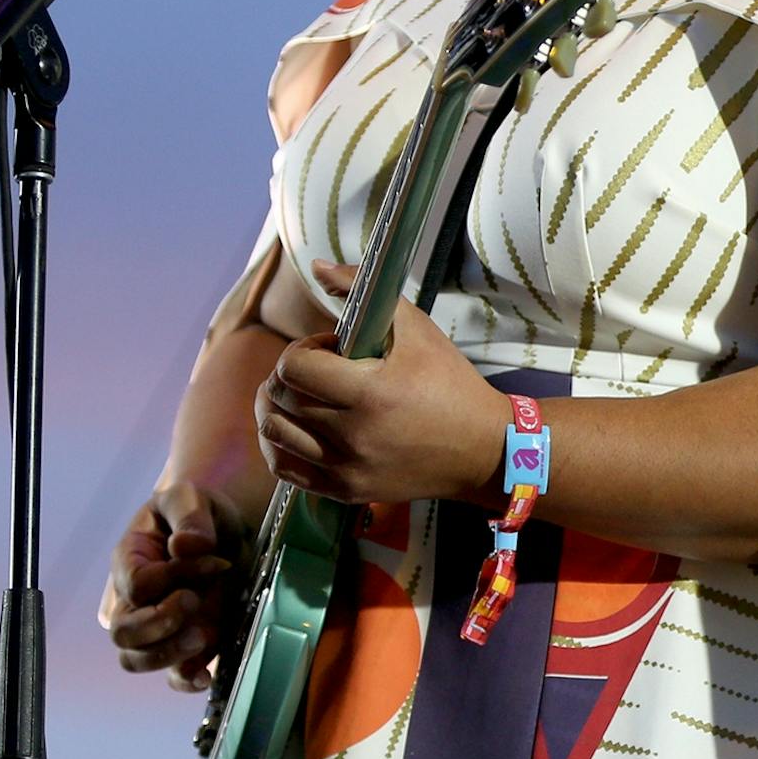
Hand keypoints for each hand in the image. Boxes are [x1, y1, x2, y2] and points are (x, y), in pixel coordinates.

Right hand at [99, 480, 239, 691]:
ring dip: (170, 655)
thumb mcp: (194, 498)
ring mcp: (157, 627)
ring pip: (136, 660)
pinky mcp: (184, 645)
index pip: (137, 585)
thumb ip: (189, 516)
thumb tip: (185, 547)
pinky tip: (207, 673)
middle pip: (123, 633)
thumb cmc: (201, 513)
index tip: (214, 562)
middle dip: (160, 625)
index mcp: (130, 559)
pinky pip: (171, 676)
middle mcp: (134, 599)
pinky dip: (186, 679)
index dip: (173, 579)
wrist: (226, 530)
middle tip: (196, 603)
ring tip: (205, 635)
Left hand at [254, 260, 504, 508]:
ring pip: (274, 432)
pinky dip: (279, 443)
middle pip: (280, 397)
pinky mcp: (346, 491)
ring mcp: (346, 469)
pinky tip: (295, 426)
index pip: (294, 366)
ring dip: (277, 405)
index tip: (330, 349)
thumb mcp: (416, 328)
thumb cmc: (451, 384)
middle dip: (290, 373)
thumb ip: (364, 290)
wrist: (482, 450)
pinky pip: (284, 469)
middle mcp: (352, 436)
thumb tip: (317, 267)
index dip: (304, 348)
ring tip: (302, 395)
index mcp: (369, 393)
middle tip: (318, 369)